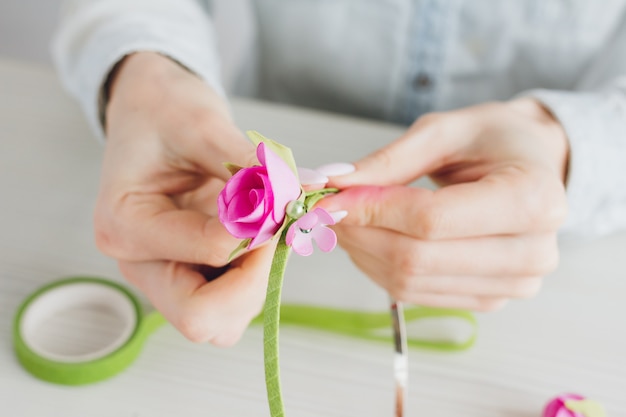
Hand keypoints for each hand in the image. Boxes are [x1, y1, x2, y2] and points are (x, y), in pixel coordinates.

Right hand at [96, 52, 273, 344]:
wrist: (152, 111)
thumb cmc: (164, 111)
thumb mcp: (205, 126)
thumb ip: (251, 166)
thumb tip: (301, 193)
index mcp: (126, 225)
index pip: (208, 253)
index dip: (260, 232)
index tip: (283, 201)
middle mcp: (139, 263)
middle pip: (202, 317)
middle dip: (256, 279)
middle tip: (278, 229)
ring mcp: (163, 275)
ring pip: (220, 321)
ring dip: (257, 283)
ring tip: (266, 229)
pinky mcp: (186, 275)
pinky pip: (228, 306)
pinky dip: (255, 280)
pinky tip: (259, 237)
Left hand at [318, 99, 568, 310]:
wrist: (532, 166)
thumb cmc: (493, 140)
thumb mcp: (445, 131)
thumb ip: (389, 161)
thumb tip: (332, 184)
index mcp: (533, 198)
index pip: (431, 219)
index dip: (371, 209)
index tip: (328, 197)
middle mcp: (532, 251)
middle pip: (417, 258)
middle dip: (360, 233)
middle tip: (328, 209)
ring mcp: (514, 283)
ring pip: (411, 282)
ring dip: (364, 253)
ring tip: (349, 220)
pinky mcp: (491, 298)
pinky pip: (418, 293)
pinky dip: (381, 268)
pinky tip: (372, 240)